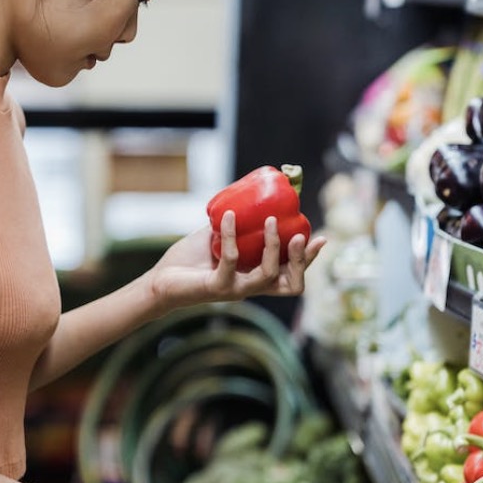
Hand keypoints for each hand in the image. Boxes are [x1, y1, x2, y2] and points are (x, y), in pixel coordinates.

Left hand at [150, 211, 326, 308]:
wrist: (161, 280)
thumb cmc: (191, 260)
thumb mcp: (220, 237)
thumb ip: (237, 224)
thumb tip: (252, 193)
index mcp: (257, 277)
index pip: (293, 276)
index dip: (309, 260)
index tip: (321, 237)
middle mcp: (251, 287)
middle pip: (291, 285)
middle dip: (301, 261)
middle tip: (299, 234)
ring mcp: (236, 290)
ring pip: (267, 275)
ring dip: (272, 246)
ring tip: (269, 220)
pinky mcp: (217, 288)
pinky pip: (231, 260)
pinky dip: (231, 235)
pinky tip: (229, 216)